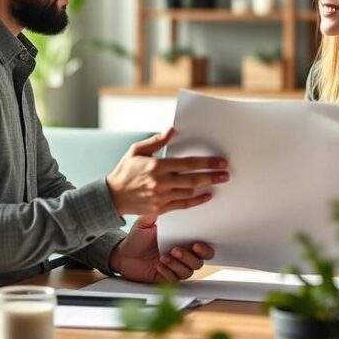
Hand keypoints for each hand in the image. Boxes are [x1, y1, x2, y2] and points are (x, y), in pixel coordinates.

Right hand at [106, 128, 228, 215]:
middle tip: (226, 173)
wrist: (112, 197)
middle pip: (192, 180)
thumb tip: (172, 130)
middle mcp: (160, 182)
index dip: (206, 163)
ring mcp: (161, 197)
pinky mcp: (161, 208)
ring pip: (189, 193)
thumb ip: (156, 141)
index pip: (187, 164)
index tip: (220, 162)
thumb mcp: (137, 150)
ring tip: (219, 182)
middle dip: (212, 176)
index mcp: (156, 166)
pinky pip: (183, 205)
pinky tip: (206, 196)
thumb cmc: (125, 171)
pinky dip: (196, 201)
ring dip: (206, 187)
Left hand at [109, 215, 213, 282]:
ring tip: (164, 256)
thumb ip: (156, 214)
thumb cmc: (138, 238)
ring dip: (178, 264)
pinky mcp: (167, 278)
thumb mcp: (146, 223)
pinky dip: (168, 272)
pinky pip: (174, 279)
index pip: (203, 247)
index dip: (204, 248)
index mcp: (183, 241)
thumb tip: (167, 204)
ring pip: (188, 271)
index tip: (196, 244)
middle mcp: (182, 256)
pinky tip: (159, 265)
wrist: (124, 254)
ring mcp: (175, 267)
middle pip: (200, 261)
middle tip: (177, 250)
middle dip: (192, 257)